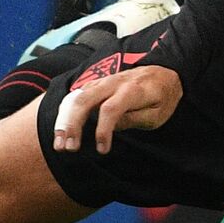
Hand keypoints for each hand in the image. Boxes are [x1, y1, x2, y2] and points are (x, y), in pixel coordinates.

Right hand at [52, 65, 182, 154]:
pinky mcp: (96, 84)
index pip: (111, 108)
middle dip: (73, 125)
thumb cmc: (162, 97)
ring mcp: (102, 81)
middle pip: (85, 99)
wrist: (164, 73)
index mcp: (133, 90)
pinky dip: (65, 114)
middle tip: (68, 148)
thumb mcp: (158, 113)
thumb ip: (134, 119)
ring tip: (59, 145)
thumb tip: (112, 128)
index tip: (102, 150)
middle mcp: (114, 82)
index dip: (103, 130)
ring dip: (64, 121)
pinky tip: (61, 132)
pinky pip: (75, 95)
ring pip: (76, 97)